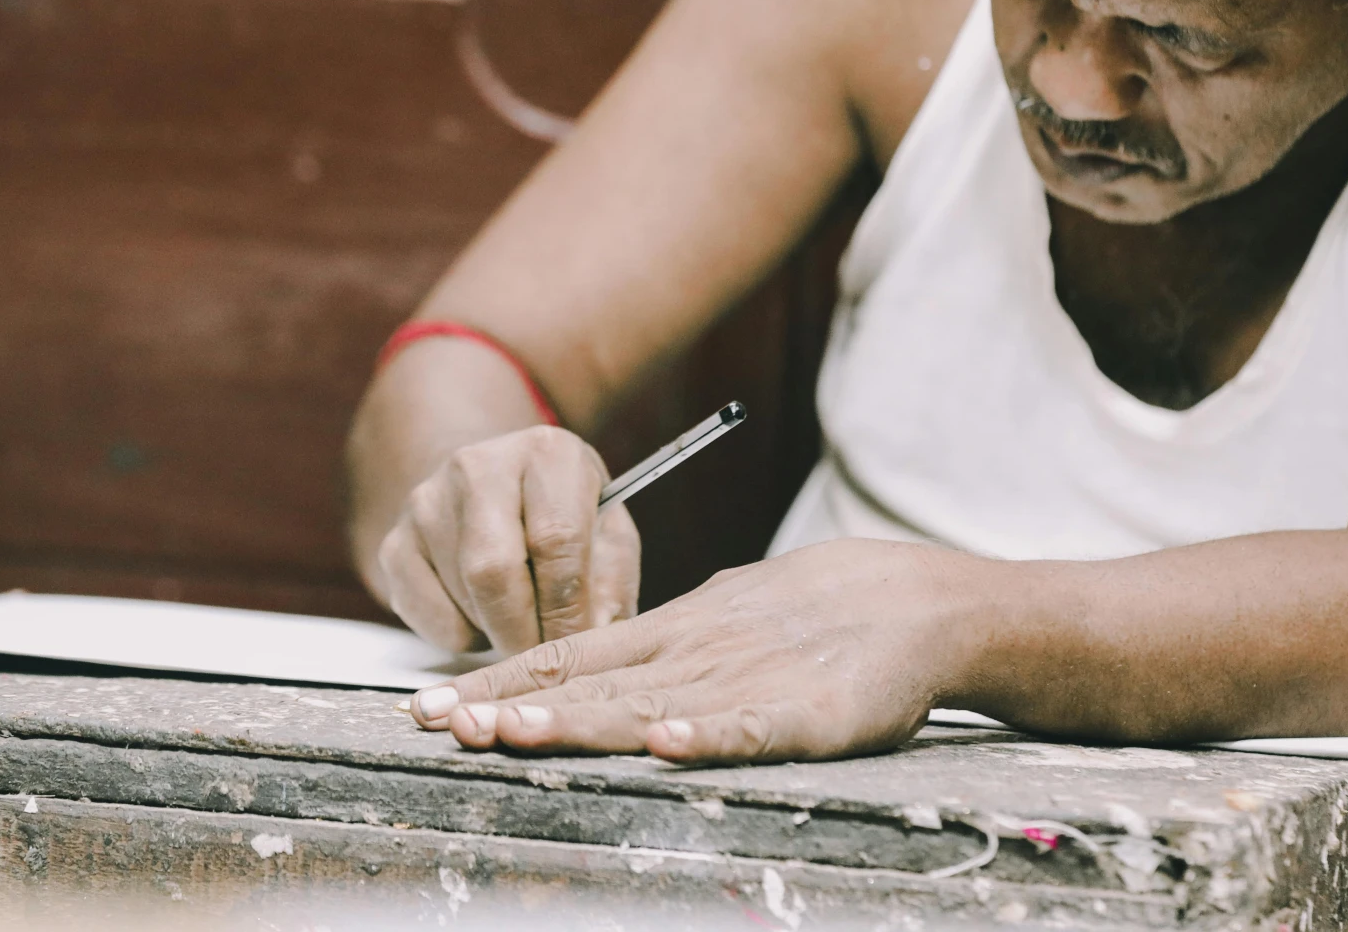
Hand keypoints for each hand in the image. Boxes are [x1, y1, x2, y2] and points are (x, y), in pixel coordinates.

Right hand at [377, 424, 640, 656]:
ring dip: (499, 633)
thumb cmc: (563, 518)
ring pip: (464, 597)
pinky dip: (464, 636)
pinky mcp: (395, 543)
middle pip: (495, 570)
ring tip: (523, 624)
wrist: (493, 490)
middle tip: (544, 656)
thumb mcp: (607, 534)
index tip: (577, 646)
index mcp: (547, 453)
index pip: (556, 538)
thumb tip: (596, 636)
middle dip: (525, 631)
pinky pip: (430, 618)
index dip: (568, 607)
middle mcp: (479, 466)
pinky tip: (484, 615)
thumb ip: (612, 583)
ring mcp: (427, 502)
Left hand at [408, 538, 980, 763]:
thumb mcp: (718, 622)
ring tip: (513, 732)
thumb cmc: (814, 618)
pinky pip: (753, 727)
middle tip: (442, 724)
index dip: (497, 684)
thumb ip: (655, 652)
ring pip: (649, 706)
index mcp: (671, 636)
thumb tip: (578, 674)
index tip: (430, 708)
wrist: (917, 601)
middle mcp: (694, 655)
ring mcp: (747, 682)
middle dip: (509, 707)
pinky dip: (710, 736)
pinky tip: (668, 746)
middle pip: (589, 686)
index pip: (566, 658)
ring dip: (578, 721)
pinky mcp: (810, 712)